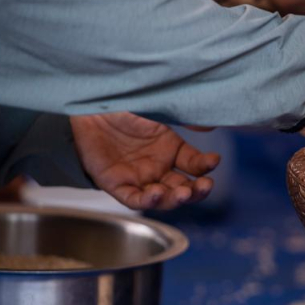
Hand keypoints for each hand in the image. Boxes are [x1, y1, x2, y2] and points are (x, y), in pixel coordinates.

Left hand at [70, 113, 220, 209]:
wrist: (90, 104)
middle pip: (183, 188)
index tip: (214, 160)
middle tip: (204, 186)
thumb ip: (184, 118)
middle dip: (196, 191)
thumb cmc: (124, 104)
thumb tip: (211, 125)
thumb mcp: (159, 110)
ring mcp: (138, 178)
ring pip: (162, 199)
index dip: (205, 165)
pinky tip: (157, 193)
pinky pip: (134, 199)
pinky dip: (147, 201)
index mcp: (171, 150)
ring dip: (175, 200)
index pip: (195, 165)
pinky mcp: (115, 184)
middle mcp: (158, 168)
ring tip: (183, 193)